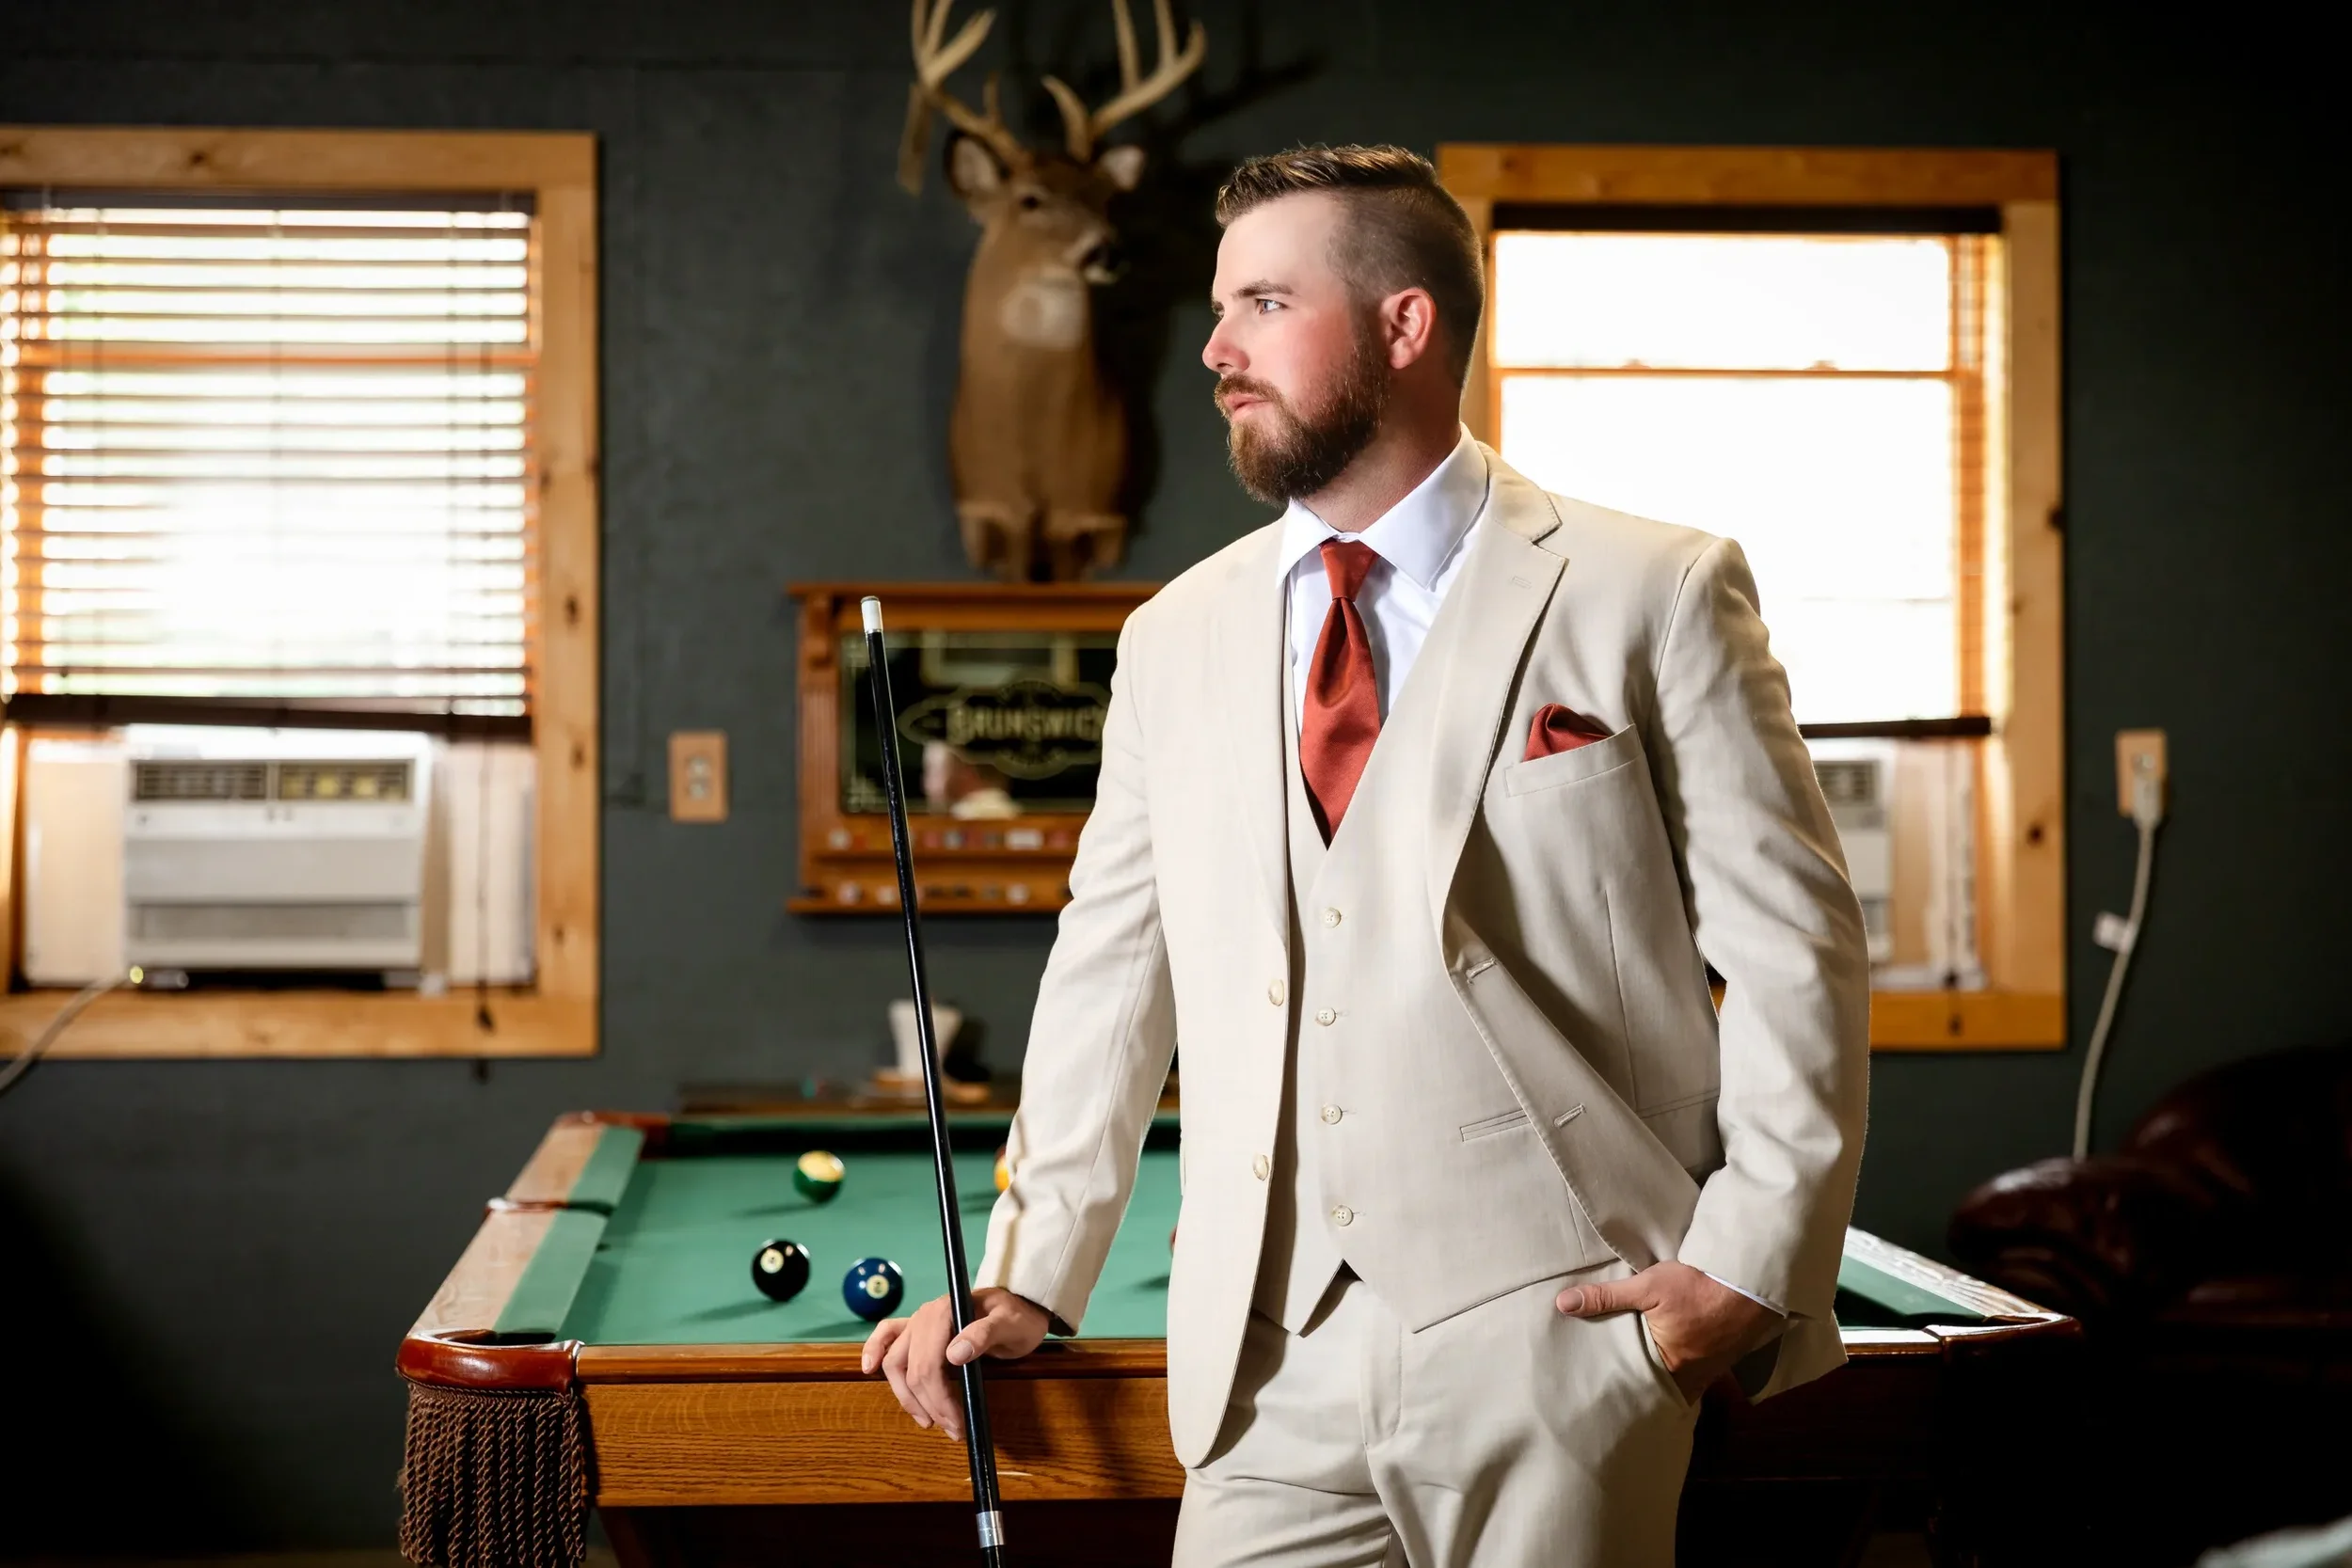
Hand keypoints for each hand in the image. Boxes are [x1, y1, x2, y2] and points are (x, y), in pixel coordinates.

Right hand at [861, 1286, 1050, 1439]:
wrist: (1020, 1307)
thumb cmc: (1017, 1316)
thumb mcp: (1011, 1324)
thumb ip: (985, 1334)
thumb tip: (954, 1354)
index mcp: (945, 1312)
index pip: (929, 1365)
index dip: (939, 1399)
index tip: (957, 1424)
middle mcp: (925, 1315)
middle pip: (912, 1370)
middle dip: (930, 1406)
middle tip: (954, 1431)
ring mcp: (918, 1322)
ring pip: (895, 1363)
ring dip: (908, 1397)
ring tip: (929, 1422)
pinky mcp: (916, 1330)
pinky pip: (886, 1336)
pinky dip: (873, 1351)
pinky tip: (869, 1369)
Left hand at [1556, 1261, 1779, 1404]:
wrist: (1749, 1282)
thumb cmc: (1697, 1285)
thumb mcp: (1647, 1287)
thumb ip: (1605, 1298)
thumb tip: (1564, 1304)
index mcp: (1669, 1366)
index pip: (1638, 1388)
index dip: (1622, 1391)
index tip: (1604, 1394)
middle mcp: (1691, 1378)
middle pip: (1659, 1389)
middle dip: (1641, 1389)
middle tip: (1616, 1390)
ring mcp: (1710, 1372)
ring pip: (1679, 1384)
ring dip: (1663, 1380)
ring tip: (1638, 1378)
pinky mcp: (1722, 1361)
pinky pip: (1697, 1376)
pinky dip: (1683, 1373)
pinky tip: (1674, 1365)